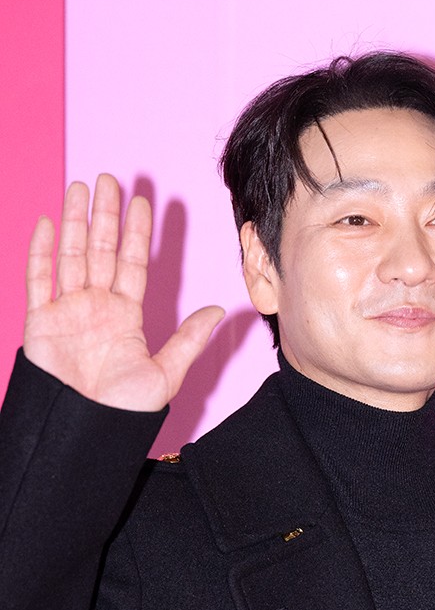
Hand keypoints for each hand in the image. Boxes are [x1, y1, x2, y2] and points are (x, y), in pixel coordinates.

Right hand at [24, 173, 224, 410]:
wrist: (85, 431)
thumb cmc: (124, 411)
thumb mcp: (165, 374)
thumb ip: (189, 339)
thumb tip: (220, 310)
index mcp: (126, 317)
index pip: (132, 264)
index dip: (137, 232)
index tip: (142, 201)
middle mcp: (96, 308)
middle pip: (100, 250)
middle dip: (104, 215)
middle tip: (109, 178)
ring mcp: (67, 311)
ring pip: (70, 255)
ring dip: (73, 221)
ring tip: (80, 187)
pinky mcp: (40, 320)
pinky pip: (38, 278)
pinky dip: (41, 250)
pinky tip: (47, 221)